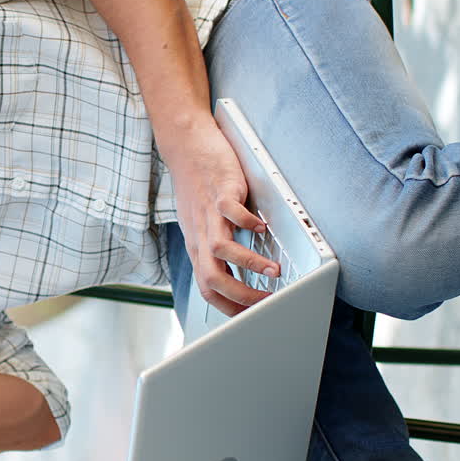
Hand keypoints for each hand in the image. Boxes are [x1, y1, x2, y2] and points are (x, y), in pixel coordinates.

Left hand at [168, 123, 280, 317]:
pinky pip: (230, 211)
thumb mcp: (202, 222)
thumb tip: (236, 270)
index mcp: (198, 245)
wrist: (185, 144)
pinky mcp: (219, 190)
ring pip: (220, 250)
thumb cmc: (197, 184)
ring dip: (249, 264)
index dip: (229, 307)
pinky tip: (263, 227)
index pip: (208, 289)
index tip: (251, 316)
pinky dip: (247, 222)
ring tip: (274, 271)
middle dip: (241, 297)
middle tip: (267, 303)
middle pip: (212, 279)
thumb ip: (216, 246)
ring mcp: (208, 213)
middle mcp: (200, 234)